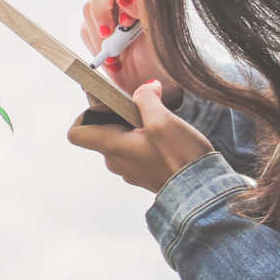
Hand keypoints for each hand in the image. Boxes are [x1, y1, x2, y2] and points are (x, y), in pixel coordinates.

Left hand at [66, 80, 213, 193]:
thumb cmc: (180, 158)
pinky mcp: (145, 173)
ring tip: (162, 123)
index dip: (87, 113)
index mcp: (112, 147)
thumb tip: (145, 88)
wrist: (202, 192)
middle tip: (146, 107)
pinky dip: (146, 139)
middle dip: (120, 114)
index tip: (111, 104)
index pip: (77, 132)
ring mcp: (130, 169)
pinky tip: (168, 138)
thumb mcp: (163, 121)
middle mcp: (116, 160)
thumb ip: (147, 100)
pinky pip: (136, 150)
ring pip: (122, 140)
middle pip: (102, 131)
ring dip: (136, 126)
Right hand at [79, 0, 182, 107]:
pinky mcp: (95, 28)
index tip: (128, 22)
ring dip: (101, 34)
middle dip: (102, 10)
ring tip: (119, 55)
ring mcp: (109, 10)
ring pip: (89, 6)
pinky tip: (115, 61)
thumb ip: (144, 11)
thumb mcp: (161, 34)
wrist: (156, 82)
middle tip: (109, 35)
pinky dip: (96, 47)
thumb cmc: (167, 56)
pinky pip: (84, 29)